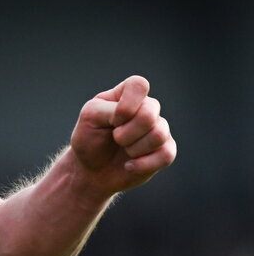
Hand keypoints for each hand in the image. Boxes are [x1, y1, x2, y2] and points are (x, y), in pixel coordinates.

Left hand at [70, 75, 176, 196]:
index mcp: (126, 95)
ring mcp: (158, 129)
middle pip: (150, 112)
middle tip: (115, 138)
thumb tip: (135, 114)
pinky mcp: (165, 150)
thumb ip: (111, 109)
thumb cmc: (89, 139)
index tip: (113, 120)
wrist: (91, 170)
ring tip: (123, 150)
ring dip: (133, 148)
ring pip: (158, 134)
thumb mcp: (90, 118)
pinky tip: (129, 165)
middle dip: (126, 132)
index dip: (127, 104)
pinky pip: (166, 155)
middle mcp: (146, 108)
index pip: (139, 85)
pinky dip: (142, 164)